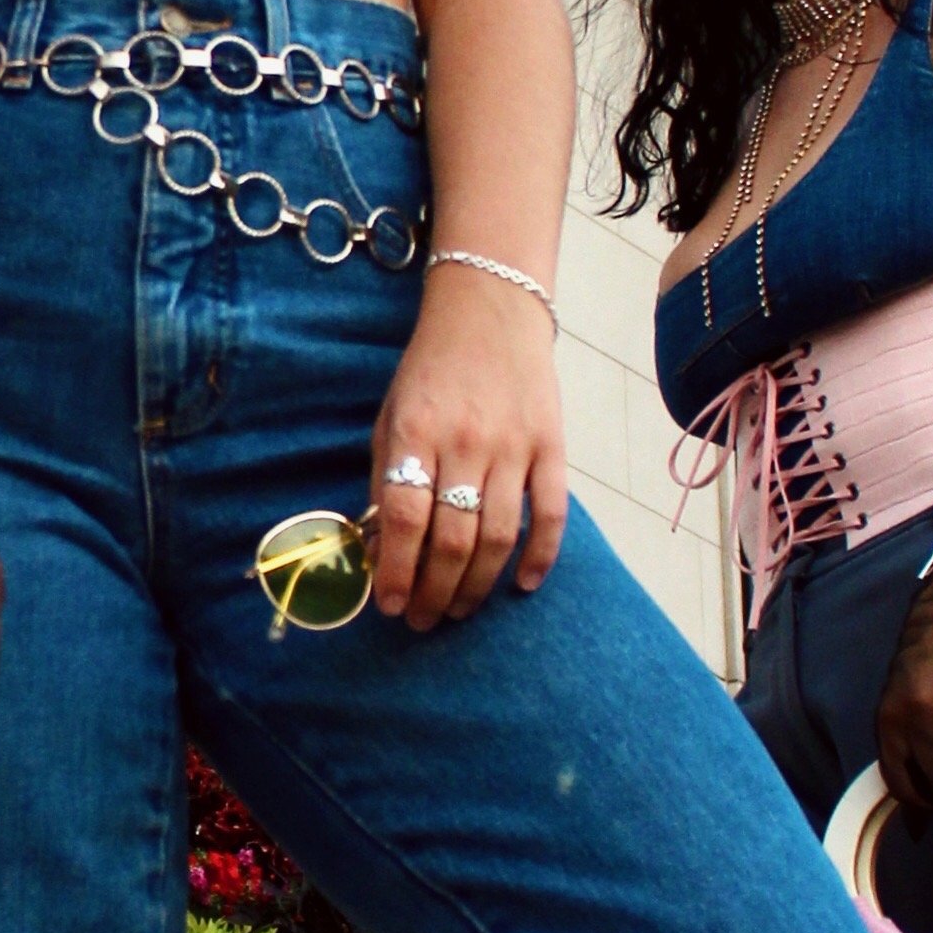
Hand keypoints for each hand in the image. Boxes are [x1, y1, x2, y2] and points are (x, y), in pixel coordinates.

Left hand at [364, 282, 566, 629]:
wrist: (490, 312)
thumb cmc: (430, 371)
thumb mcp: (390, 415)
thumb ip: (384, 479)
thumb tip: (380, 549)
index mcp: (415, 433)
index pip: (403, 517)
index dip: (395, 570)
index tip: (390, 606)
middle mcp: (465, 442)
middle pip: (451, 538)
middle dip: (434, 591)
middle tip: (423, 620)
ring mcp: (514, 446)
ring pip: (498, 537)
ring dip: (477, 586)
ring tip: (458, 610)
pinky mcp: (552, 446)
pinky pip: (551, 513)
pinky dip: (540, 557)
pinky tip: (523, 585)